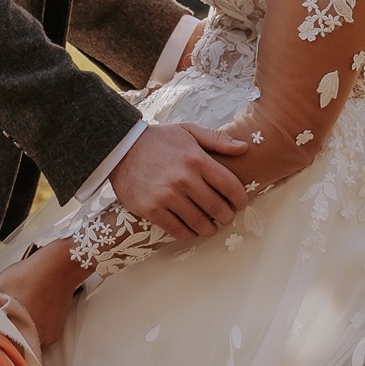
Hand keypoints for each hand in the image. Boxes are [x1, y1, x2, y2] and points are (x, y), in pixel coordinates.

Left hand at [0, 242, 84, 349]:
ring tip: (9, 329)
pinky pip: (40, 340)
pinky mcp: (56, 333)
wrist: (61, 266)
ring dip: (18, 341)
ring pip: (27, 347)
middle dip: (3, 348)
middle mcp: (35, 339)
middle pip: (14, 352)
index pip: (0, 352)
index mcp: (18, 329)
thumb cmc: (30, 273)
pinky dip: (31, 335)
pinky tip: (26, 322)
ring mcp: (47, 338)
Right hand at [111, 122, 247, 239]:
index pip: (230, 186)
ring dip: (209, 229)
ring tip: (209, 226)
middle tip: (226, 217)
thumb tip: (244, 148)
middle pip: (218, 208)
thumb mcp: (188, 131)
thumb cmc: (158, 140)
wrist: (120, 148)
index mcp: (197, 159)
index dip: (240, 200)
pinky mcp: (151, 209)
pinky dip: (188, 234)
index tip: (240, 204)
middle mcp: (184, 179)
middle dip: (227, 216)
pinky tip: (191, 230)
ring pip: (199, 223)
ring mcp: (166, 196)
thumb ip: (217, 139)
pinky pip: (177, 230)